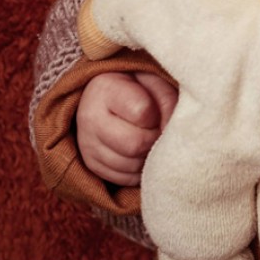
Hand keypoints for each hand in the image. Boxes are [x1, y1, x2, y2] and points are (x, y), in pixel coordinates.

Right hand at [76, 71, 176, 185]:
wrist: (108, 95)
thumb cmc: (137, 85)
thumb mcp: (154, 81)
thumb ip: (167, 100)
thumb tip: (173, 132)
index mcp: (105, 88)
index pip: (142, 112)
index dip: (158, 115)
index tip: (158, 110)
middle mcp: (89, 117)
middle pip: (135, 145)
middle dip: (154, 140)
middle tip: (158, 130)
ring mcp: (86, 143)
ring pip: (130, 166)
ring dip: (148, 156)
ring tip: (150, 139)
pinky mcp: (91, 164)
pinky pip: (124, 179)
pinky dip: (139, 170)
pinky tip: (141, 153)